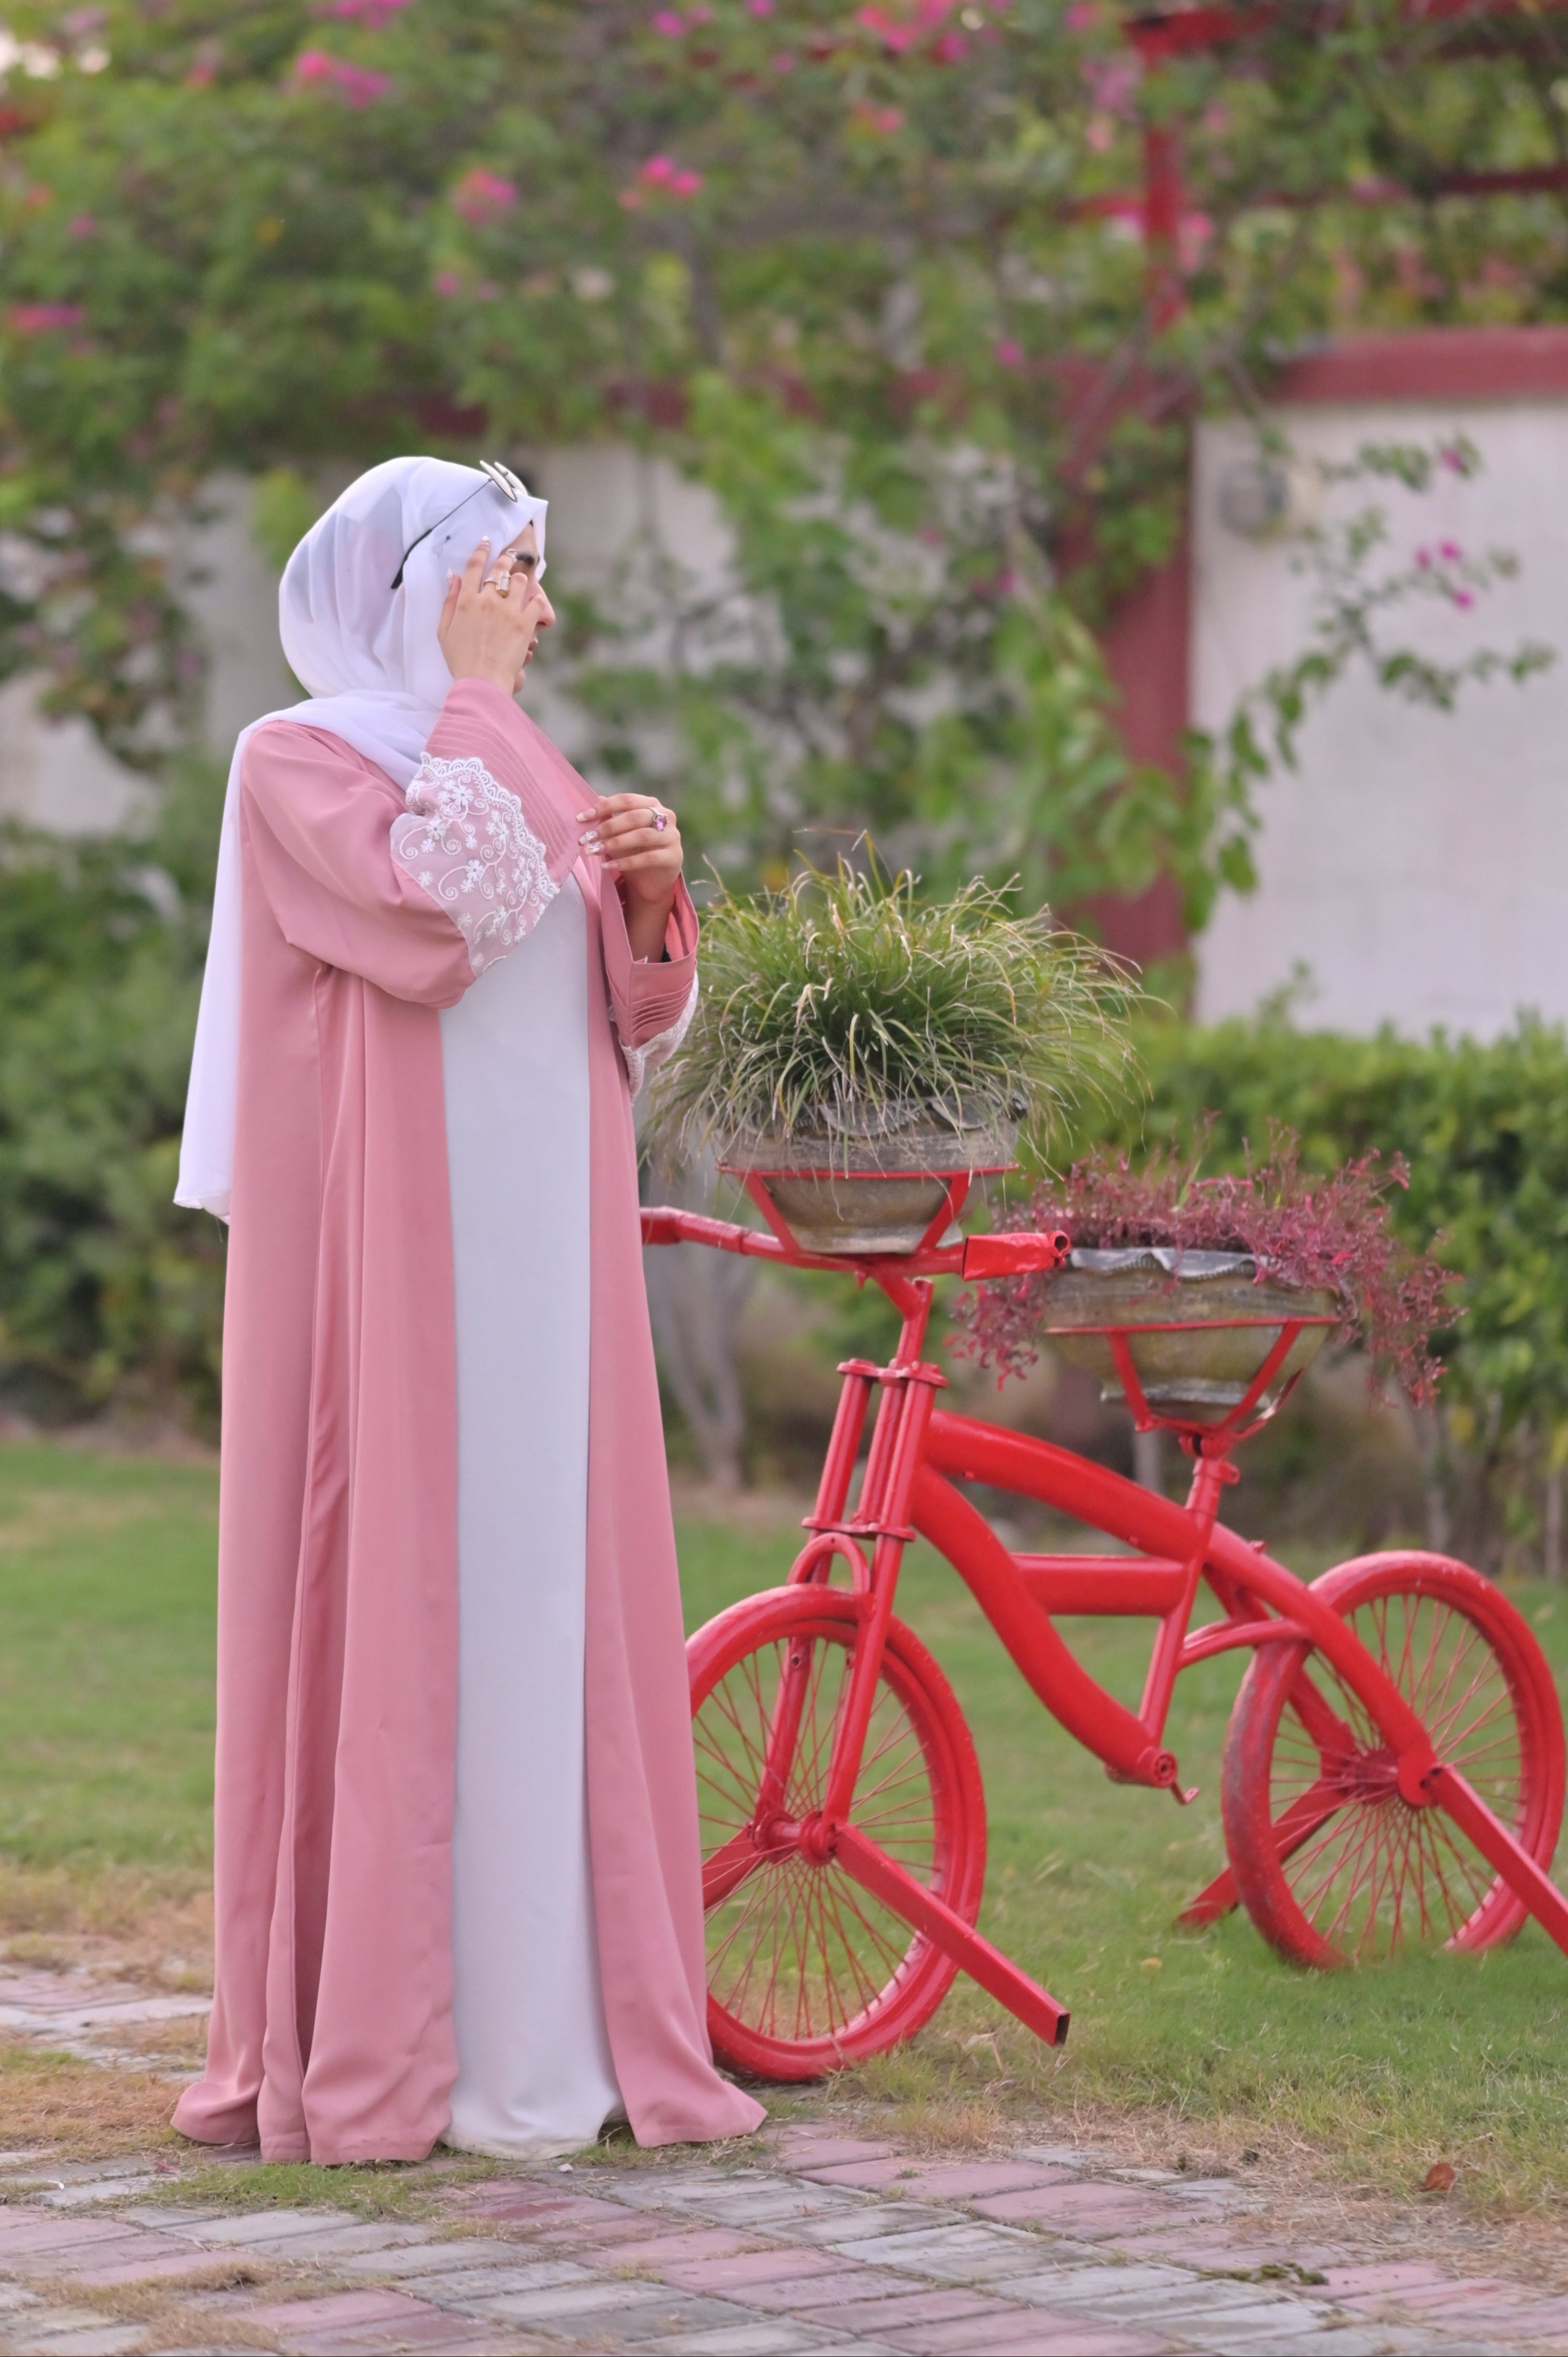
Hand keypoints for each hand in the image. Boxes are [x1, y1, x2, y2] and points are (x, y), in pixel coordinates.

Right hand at [437, 538, 551, 692]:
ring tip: (520, 586)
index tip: (486, 542)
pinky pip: (537, 603)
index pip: (475, 566)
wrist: (482, 682)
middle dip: (505, 559)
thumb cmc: (461, 660)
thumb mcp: (444, 631)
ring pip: (519, 581)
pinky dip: (538, 601)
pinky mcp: (525, 623)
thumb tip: (453, 577)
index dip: (481, 550)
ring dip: (520, 581)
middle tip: (510, 556)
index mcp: (466, 601)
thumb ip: (449, 601)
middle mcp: (487, 600)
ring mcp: (508, 611)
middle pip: (499, 569)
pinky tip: (536, 603)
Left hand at [578, 792, 683, 960]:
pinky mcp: (674, 857)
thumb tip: (595, 799)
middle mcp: (666, 816)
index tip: (581, 818)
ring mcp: (672, 836)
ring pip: (642, 836)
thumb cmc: (635, 851)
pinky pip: (648, 858)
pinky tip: (607, 866)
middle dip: (607, 827)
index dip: (603, 807)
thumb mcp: (620, 833)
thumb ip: (610, 817)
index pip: (626, 800)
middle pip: (634, 817)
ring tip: (594, 851)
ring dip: (614, 843)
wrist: (653, 880)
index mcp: (652, 804)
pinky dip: (626, 862)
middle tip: (586, 838)